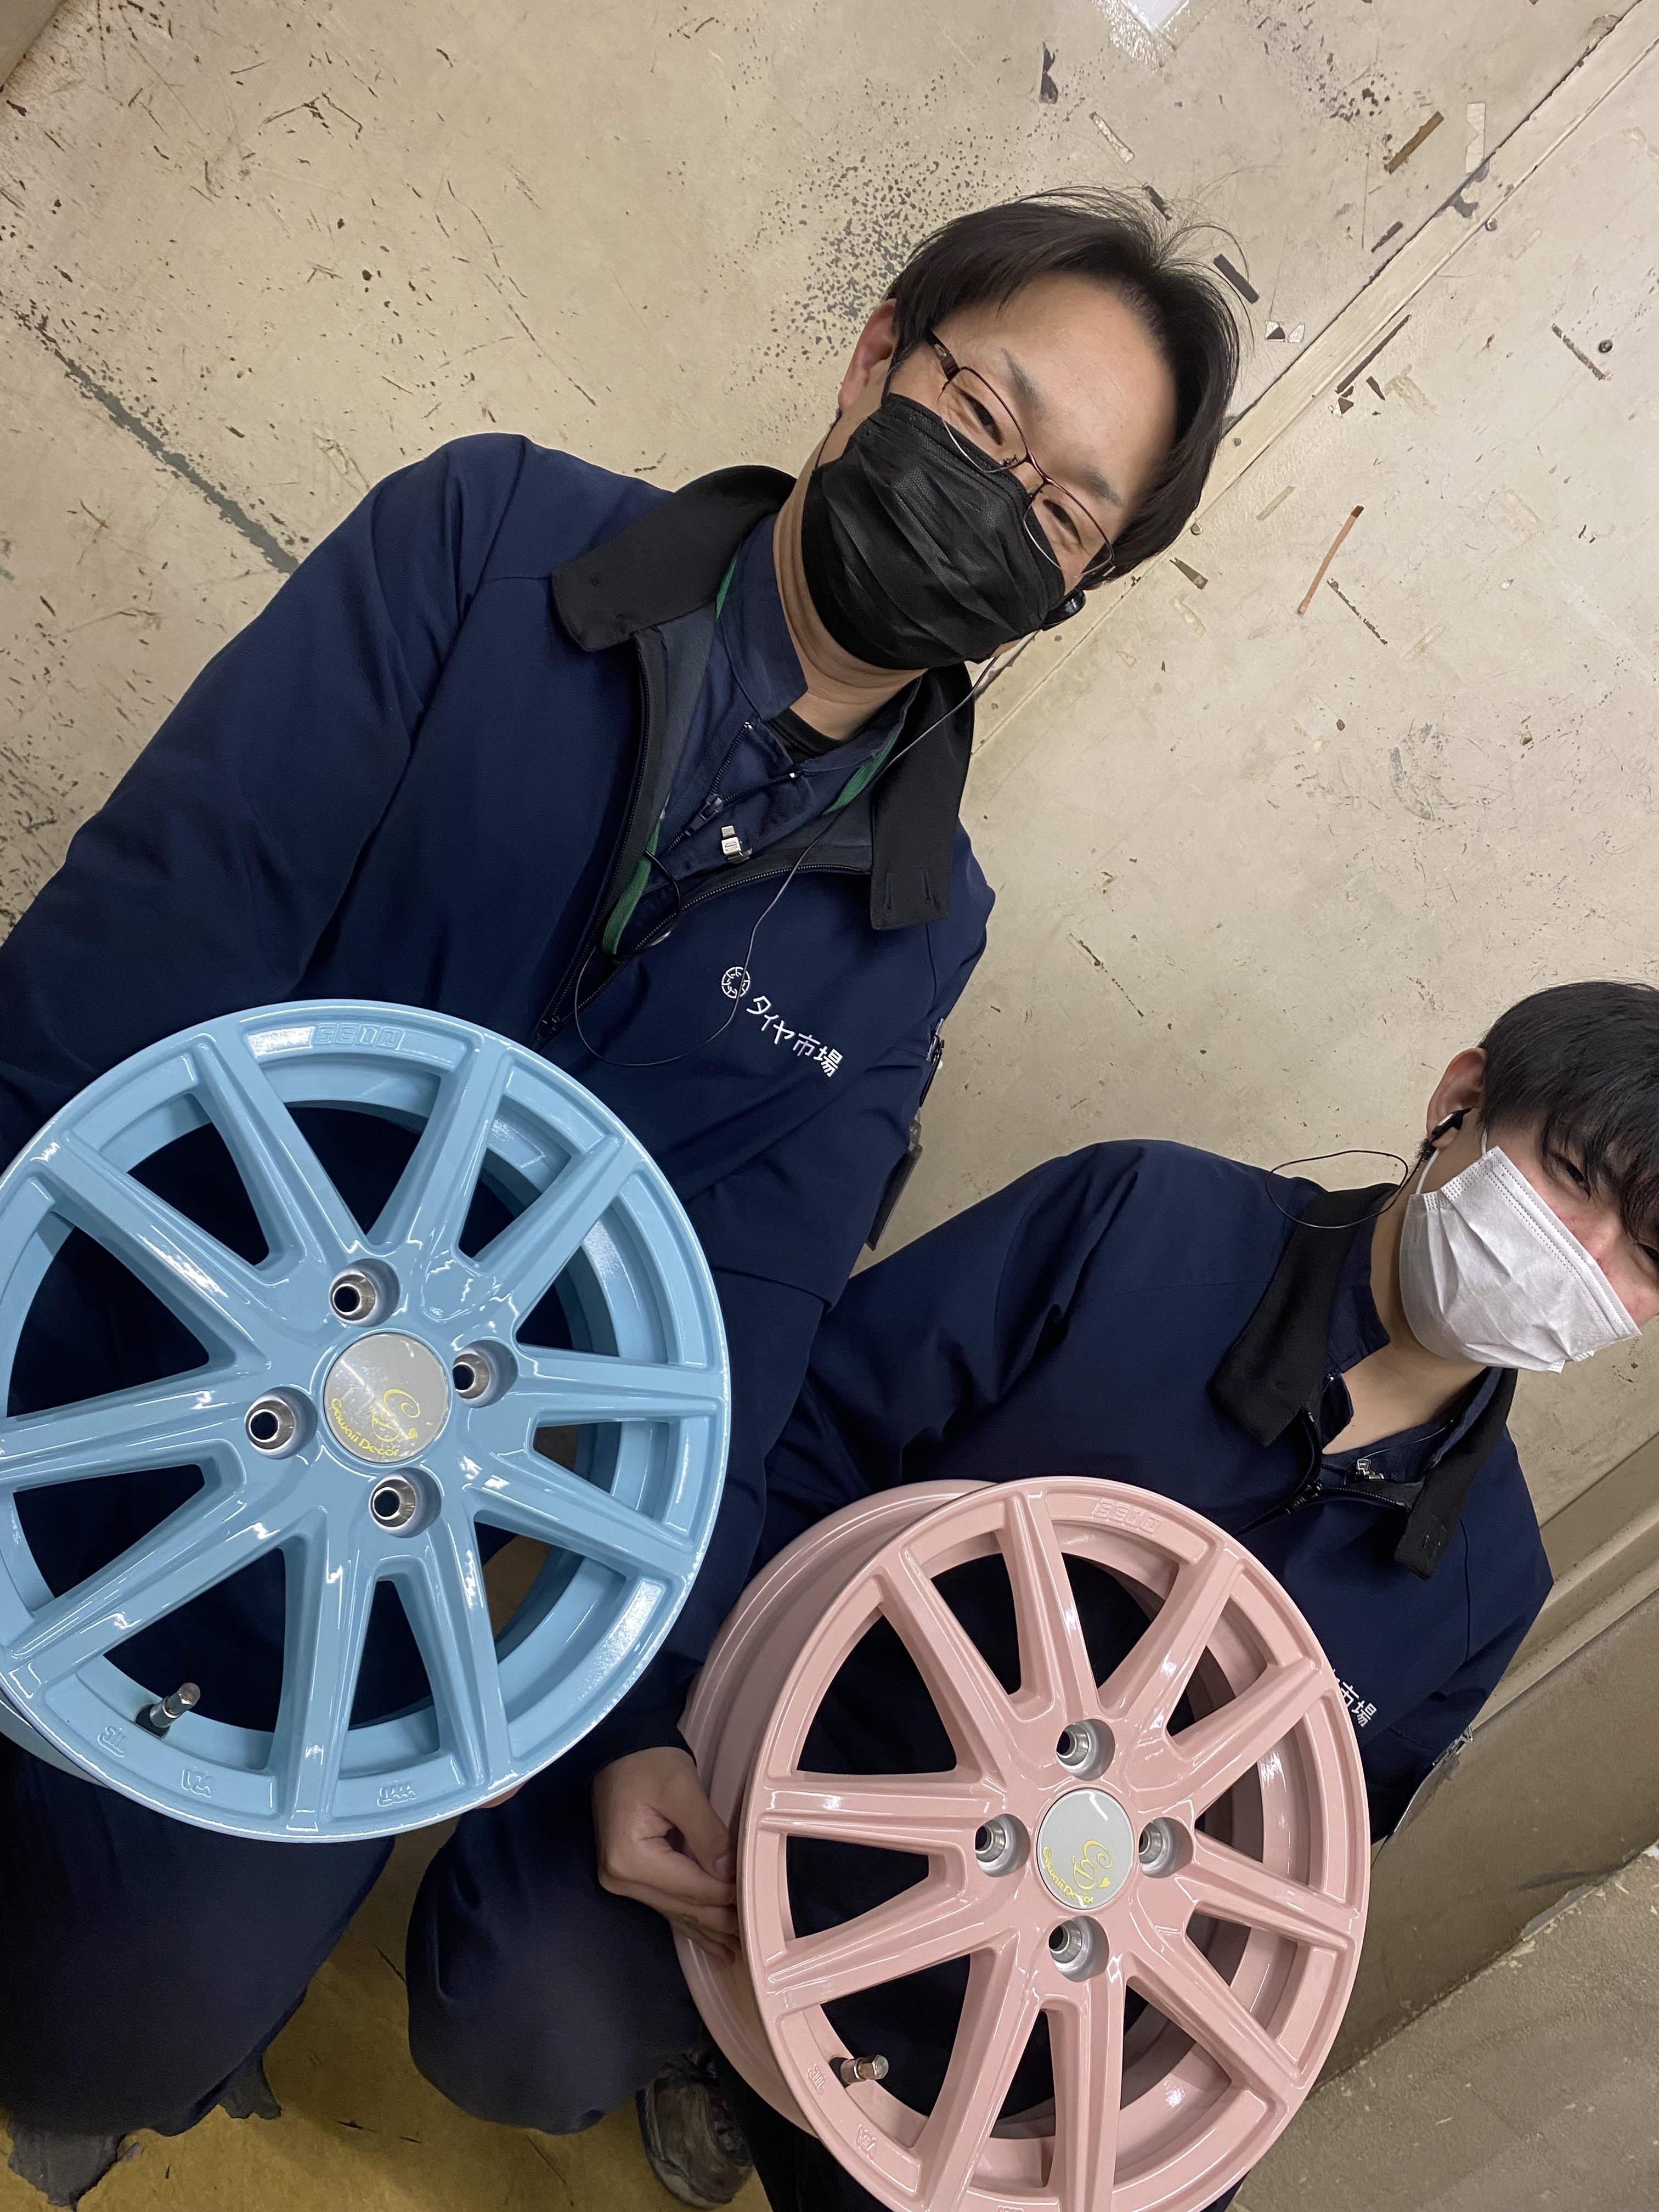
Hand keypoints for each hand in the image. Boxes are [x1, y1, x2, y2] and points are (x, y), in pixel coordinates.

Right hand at [593, 1747, 737, 1958]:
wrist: (619, 1748)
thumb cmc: (647, 1761)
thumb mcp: (681, 1788)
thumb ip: (707, 1833)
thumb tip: (730, 1871)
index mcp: (630, 1858)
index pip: (693, 1888)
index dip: (728, 1896)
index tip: (758, 1902)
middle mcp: (621, 1878)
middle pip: (684, 1907)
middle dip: (721, 1922)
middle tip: (756, 1936)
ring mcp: (622, 1880)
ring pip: (676, 1912)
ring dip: (709, 1930)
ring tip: (738, 1951)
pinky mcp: (629, 1875)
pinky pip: (667, 1904)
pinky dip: (691, 1921)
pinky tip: (711, 1941)